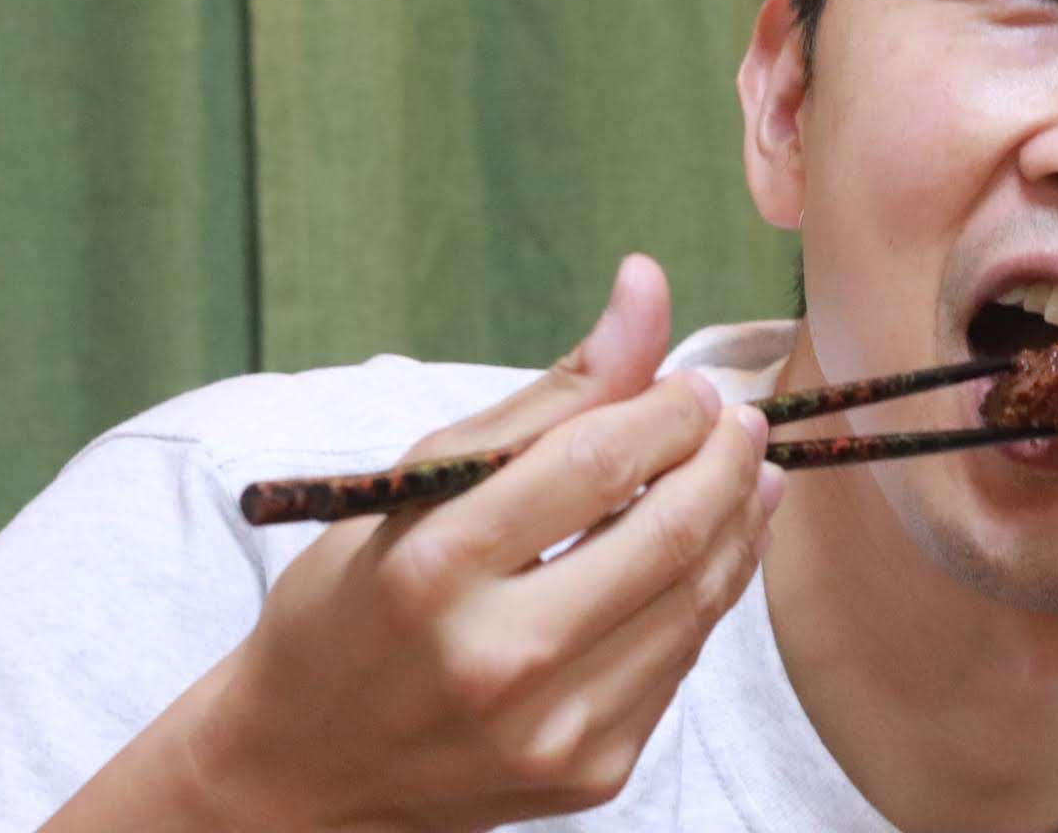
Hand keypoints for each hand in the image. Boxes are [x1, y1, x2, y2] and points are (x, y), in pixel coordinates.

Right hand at [157, 255, 781, 831]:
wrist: (308, 768)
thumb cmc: (356, 602)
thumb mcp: (421, 484)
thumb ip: (549, 394)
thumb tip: (647, 285)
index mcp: (434, 567)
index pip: (596, 463)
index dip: (669, 410)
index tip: (694, 384)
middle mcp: (496, 658)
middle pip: (667, 535)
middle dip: (726, 460)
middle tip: (741, 420)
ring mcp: (552, 729)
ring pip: (695, 602)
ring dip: (740, 524)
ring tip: (748, 472)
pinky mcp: (592, 772)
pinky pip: (682, 664)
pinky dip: (710, 593)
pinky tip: (714, 548)